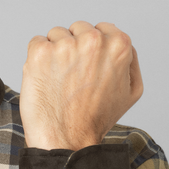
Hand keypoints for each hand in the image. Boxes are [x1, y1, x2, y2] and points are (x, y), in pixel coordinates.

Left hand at [19, 21, 142, 150]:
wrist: (66, 139)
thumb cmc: (96, 119)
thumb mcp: (131, 91)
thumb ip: (130, 60)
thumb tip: (119, 42)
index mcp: (118, 44)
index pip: (101, 29)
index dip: (92, 50)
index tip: (87, 68)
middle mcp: (93, 40)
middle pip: (77, 29)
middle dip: (74, 48)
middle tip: (73, 77)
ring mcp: (65, 45)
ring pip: (56, 35)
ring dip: (55, 53)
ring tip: (59, 81)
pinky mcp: (40, 52)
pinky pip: (36, 42)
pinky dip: (37, 59)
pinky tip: (45, 79)